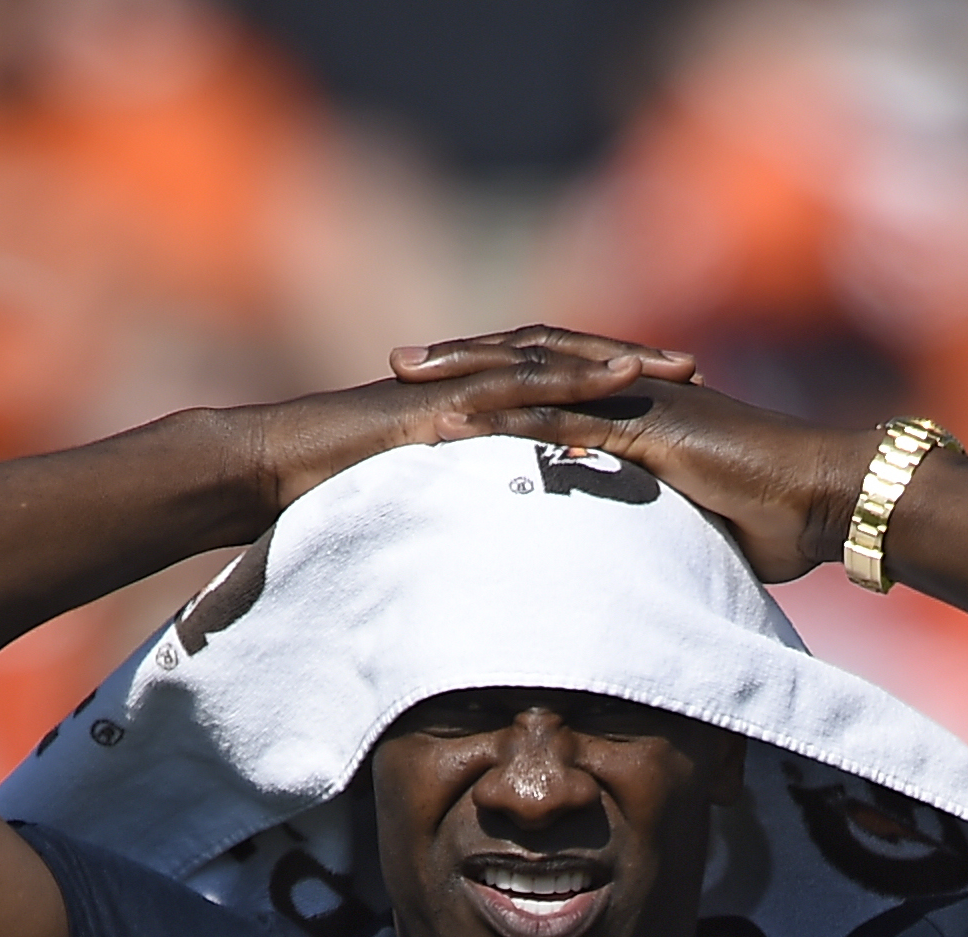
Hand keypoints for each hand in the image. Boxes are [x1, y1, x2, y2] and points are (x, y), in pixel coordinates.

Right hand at [235, 327, 702, 510]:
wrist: (270, 470)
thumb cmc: (327, 493)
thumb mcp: (413, 503)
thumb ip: (454, 507)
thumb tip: (488, 543)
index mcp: (468, 406)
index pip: (550, 388)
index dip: (609, 388)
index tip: (669, 397)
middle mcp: (470, 385)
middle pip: (564, 364)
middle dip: (630, 362)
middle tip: (697, 369)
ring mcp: (456, 388)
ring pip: (550, 363)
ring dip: (615, 361)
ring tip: (674, 366)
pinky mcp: (441, 402)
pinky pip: (515, 386)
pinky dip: (568, 382)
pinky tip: (614, 383)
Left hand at [406, 332, 891, 583]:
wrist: (829, 495)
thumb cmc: (782, 515)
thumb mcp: (706, 517)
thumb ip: (666, 518)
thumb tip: (647, 551)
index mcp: (642, 401)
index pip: (553, 374)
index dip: (496, 373)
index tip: (443, 383)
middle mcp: (632, 389)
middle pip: (529, 357)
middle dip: (462, 358)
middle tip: (399, 364)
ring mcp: (639, 403)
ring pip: (534, 375)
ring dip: (468, 376)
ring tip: (411, 382)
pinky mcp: (648, 429)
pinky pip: (565, 418)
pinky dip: (510, 420)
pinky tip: (463, 426)